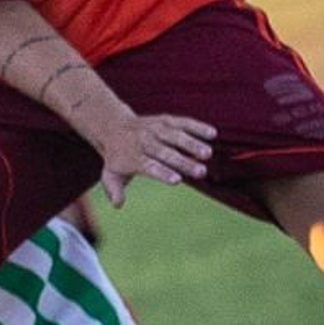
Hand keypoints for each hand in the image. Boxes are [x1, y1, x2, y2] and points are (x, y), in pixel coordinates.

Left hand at [95, 107, 216, 206]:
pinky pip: (182, 122)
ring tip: (208, 154)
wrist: (113, 127)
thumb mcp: (110, 175)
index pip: (150, 166)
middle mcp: (145, 141)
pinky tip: (213, 134)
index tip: (178, 181)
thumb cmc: (117, 158)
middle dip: (183, 162)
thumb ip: (114, 190)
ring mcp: (156, 129)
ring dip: (192, 144)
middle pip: (166, 152)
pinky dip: (197, 126)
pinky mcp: (165, 120)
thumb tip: (117, 204)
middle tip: (201, 172)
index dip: (163, 173)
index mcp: (133, 157)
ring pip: (175, 135)